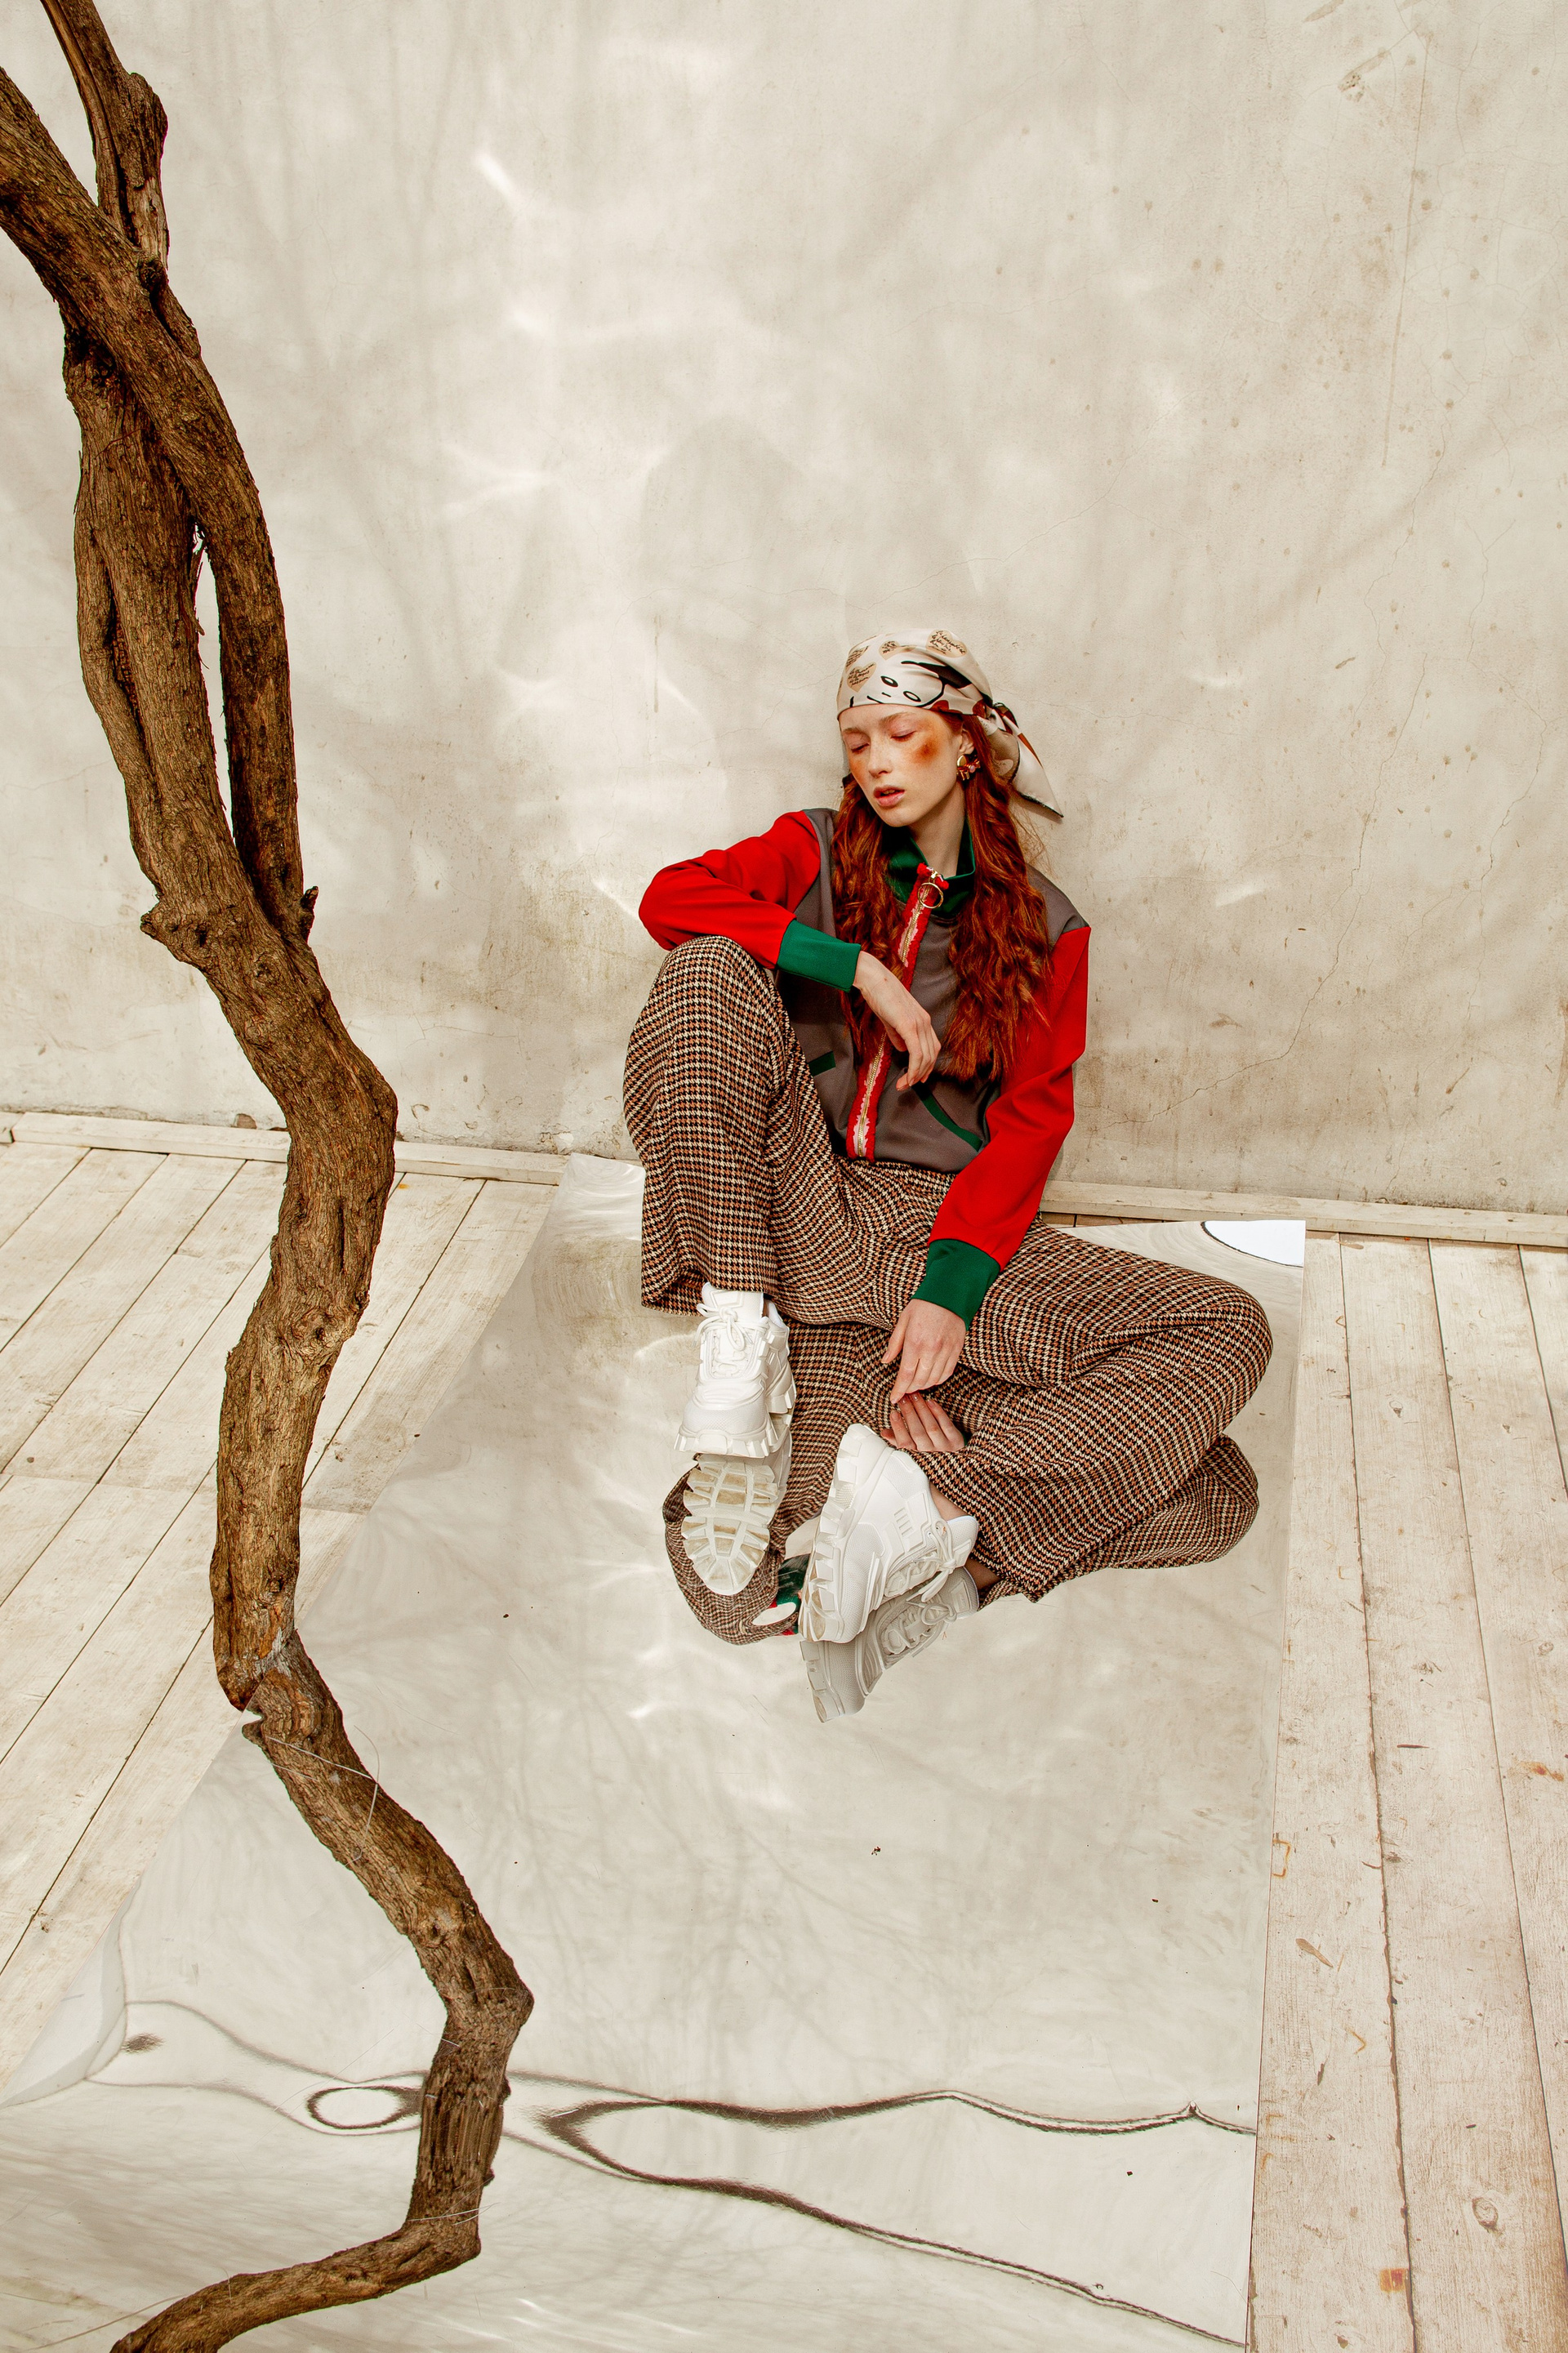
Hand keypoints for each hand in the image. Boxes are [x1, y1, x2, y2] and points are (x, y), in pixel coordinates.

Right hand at [853, 951, 939, 1089]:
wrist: (874, 980)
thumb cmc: (881, 996)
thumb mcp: (891, 1019)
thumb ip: (898, 1035)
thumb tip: (903, 1049)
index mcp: (923, 1020)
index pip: (932, 1048)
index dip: (927, 1065)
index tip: (919, 1078)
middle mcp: (925, 1022)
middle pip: (931, 1055)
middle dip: (921, 1074)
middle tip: (908, 1085)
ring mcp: (919, 1024)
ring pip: (925, 1057)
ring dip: (916, 1075)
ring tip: (905, 1084)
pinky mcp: (909, 1026)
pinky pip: (916, 1053)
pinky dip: (914, 1068)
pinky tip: (908, 1077)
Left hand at [883, 1299, 965, 1404]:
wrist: (949, 1293)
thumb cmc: (923, 1305)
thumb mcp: (903, 1321)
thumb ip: (894, 1343)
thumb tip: (885, 1361)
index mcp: (915, 1342)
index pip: (905, 1375)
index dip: (899, 1390)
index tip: (894, 1398)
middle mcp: (931, 1350)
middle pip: (919, 1381)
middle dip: (910, 1388)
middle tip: (904, 1388)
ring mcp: (946, 1351)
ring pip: (933, 1380)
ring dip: (923, 1385)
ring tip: (916, 1383)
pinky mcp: (957, 1350)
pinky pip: (947, 1373)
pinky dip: (938, 1379)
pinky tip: (931, 1377)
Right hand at [884, 1391, 966, 1455]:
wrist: (955, 1459)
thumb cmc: (929, 1449)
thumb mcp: (913, 1447)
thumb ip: (898, 1440)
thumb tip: (884, 1432)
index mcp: (918, 1456)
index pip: (905, 1443)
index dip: (899, 1428)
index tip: (893, 1413)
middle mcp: (930, 1453)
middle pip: (918, 1433)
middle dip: (909, 1414)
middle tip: (903, 1399)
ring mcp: (944, 1447)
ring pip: (931, 1427)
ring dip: (921, 1410)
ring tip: (914, 1396)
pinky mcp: (955, 1440)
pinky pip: (946, 1424)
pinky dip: (938, 1412)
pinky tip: (930, 1402)